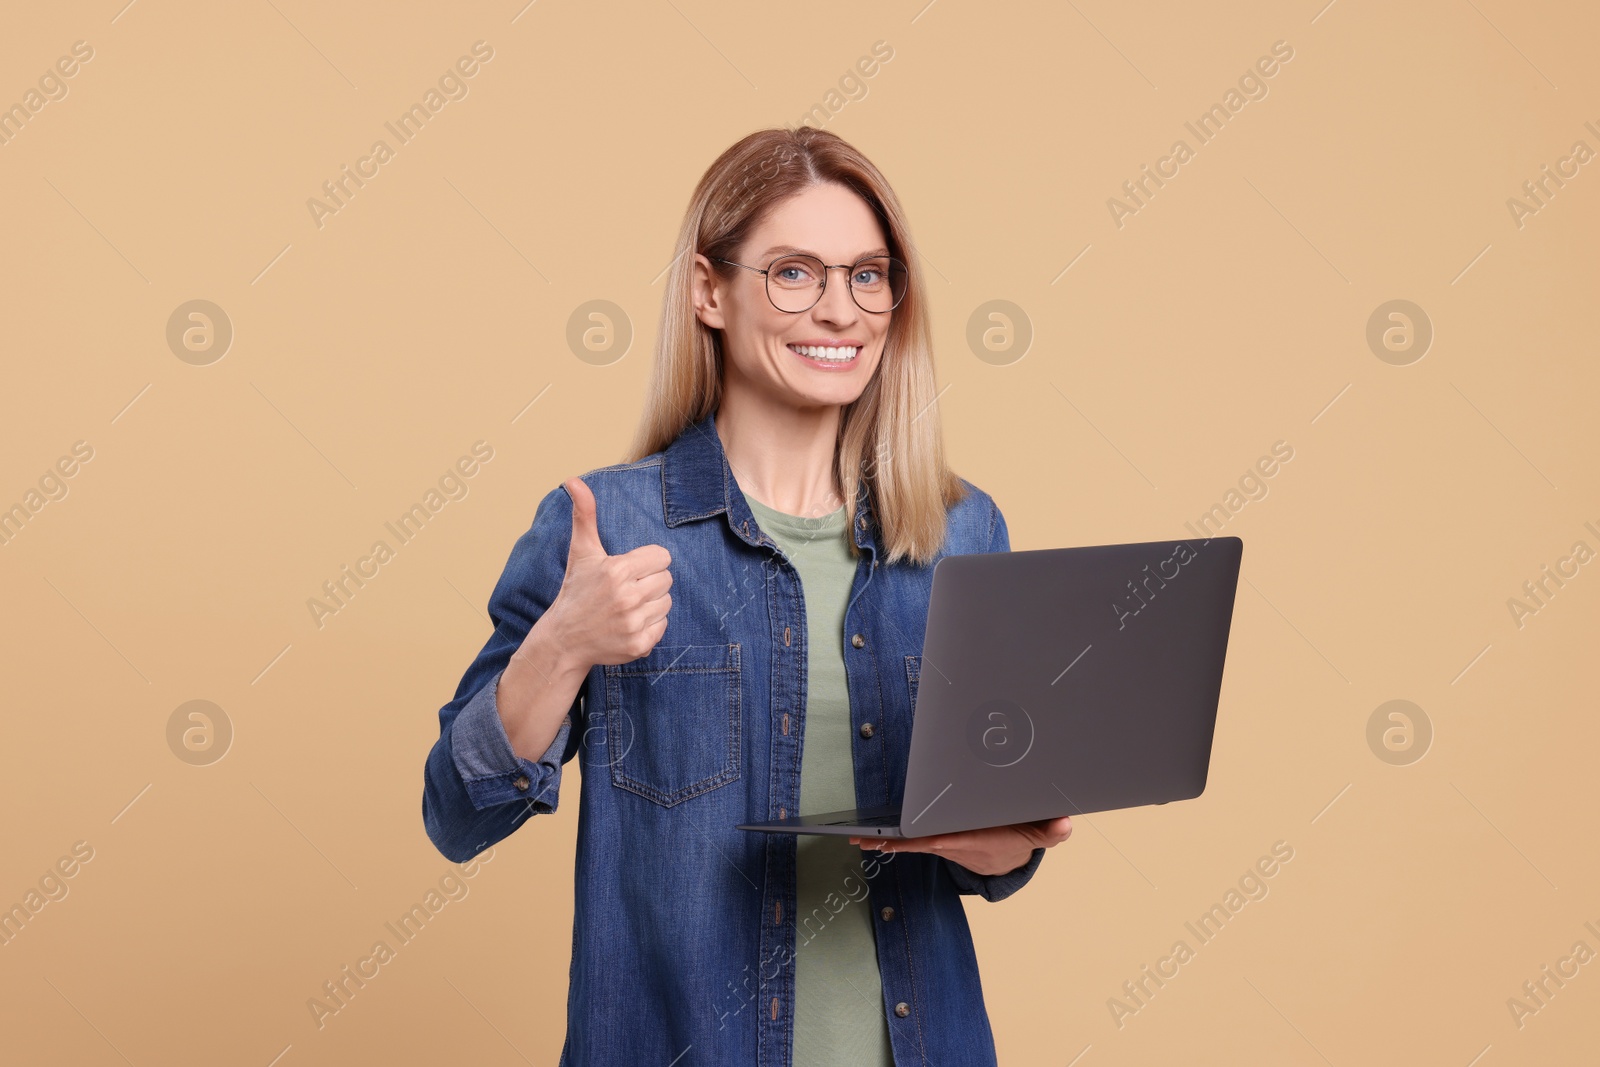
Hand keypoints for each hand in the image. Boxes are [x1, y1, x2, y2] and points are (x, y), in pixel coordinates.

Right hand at [530, 476, 673, 668]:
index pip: (662, 557)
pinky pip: (663, 626)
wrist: (564, 639)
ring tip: (627, 606)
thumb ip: (584, 514)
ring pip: (666, 603)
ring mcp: (633, 623)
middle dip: (650, 582)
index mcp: (617, 570)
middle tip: (627, 589)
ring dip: (651, 604)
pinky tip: (629, 624)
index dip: (648, 562)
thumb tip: (573, 480)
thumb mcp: (581, 552)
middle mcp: (626, 597)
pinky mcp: (639, 645)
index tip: (630, 570)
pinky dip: (650, 626)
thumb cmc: (576, 591)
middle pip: (667, 579)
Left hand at [849, 816, 1072, 875]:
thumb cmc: (1021, 839)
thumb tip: (1064, 824)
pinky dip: (893, 837)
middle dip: (892, 839)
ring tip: (859, 836)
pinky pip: (913, 838)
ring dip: (886, 839)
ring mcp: (943, 843)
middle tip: (861, 837)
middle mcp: (953, 843)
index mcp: (973, 839)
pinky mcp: (939, 840)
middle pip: (919, 841)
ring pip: (912, 840)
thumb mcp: (1041, 833)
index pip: (944, 839)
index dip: (923, 838)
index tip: (901, 838)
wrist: (1011, 860)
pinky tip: (872, 835)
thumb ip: (1053, 830)